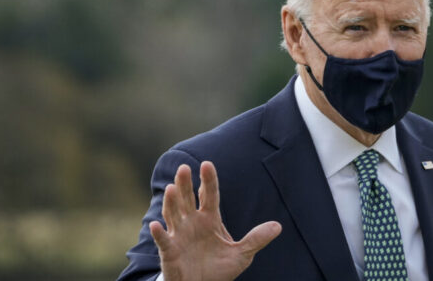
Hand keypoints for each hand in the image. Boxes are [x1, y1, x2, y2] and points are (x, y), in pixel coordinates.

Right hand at [149, 161, 281, 280]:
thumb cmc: (218, 269)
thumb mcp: (242, 254)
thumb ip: (256, 239)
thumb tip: (278, 226)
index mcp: (210, 219)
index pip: (209, 195)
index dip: (208, 180)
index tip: (207, 164)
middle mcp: (192, 222)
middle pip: (187, 199)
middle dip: (185, 184)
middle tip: (184, 168)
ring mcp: (179, 235)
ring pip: (173, 214)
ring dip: (171, 203)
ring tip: (171, 188)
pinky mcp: (169, 251)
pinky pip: (163, 241)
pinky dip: (159, 233)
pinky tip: (154, 225)